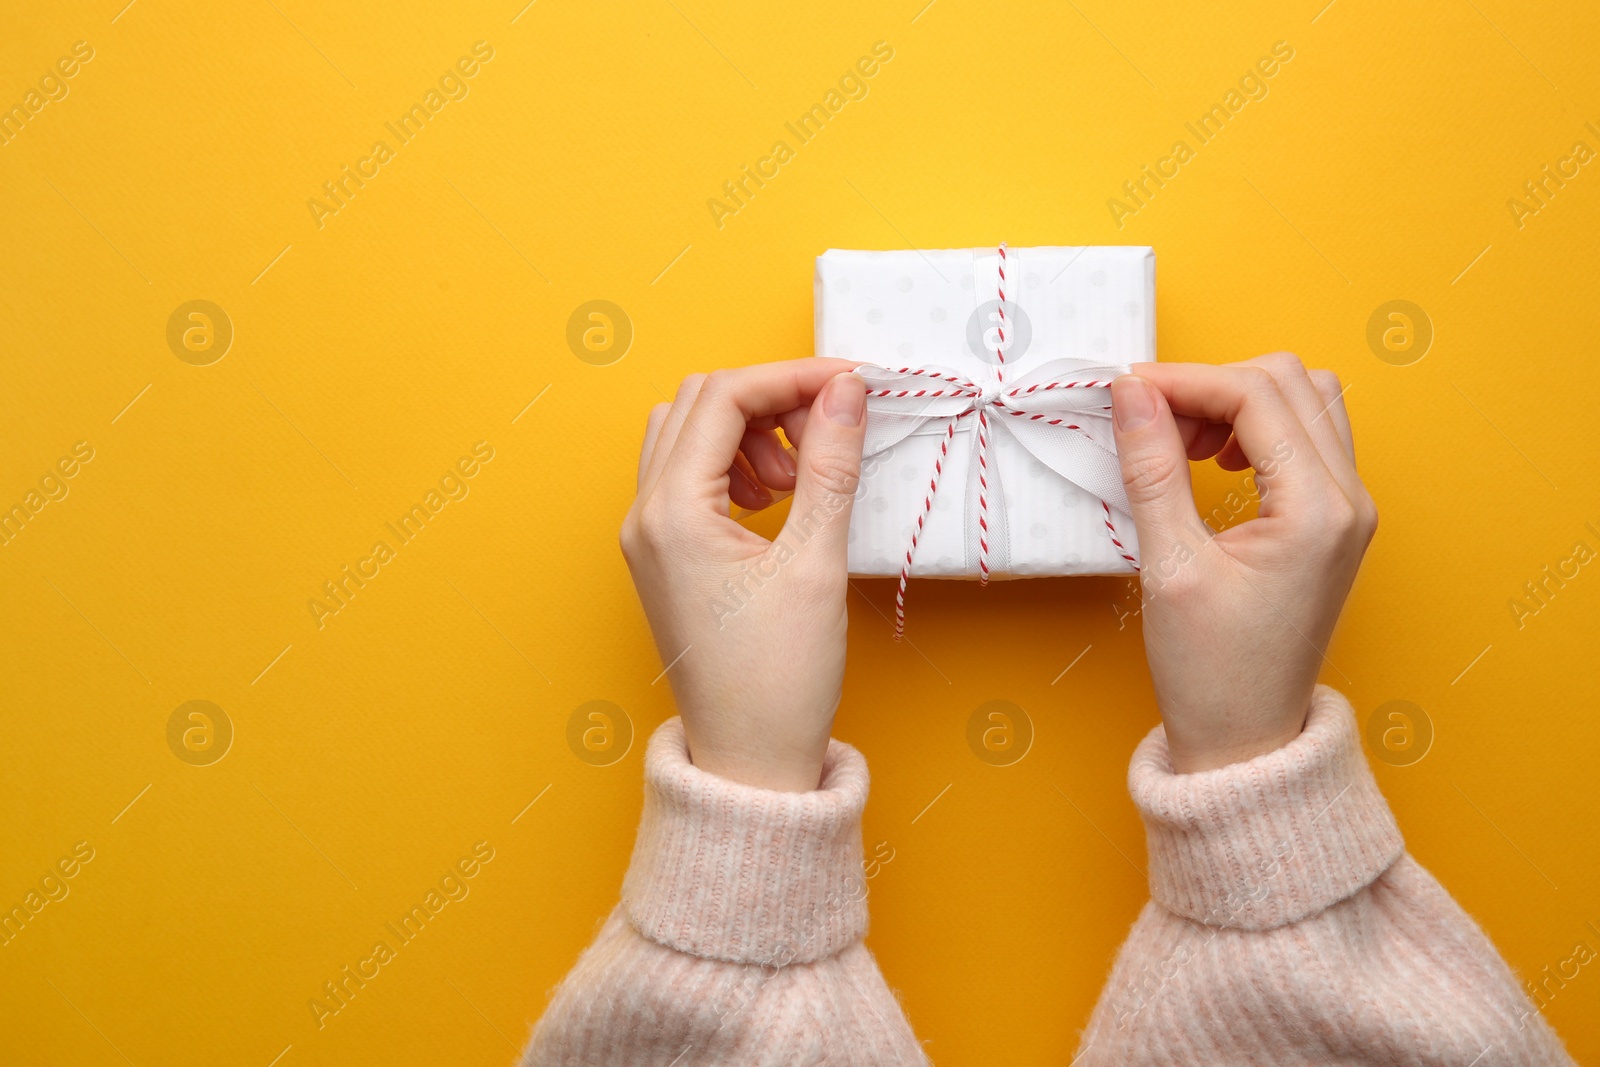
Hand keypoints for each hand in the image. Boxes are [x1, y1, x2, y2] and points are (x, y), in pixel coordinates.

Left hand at [620, 359, 866, 790]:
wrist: (749, 761)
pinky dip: (734, 465)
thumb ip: (829, 466)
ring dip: (749, 432)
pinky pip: (687, 475)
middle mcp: (644, 516)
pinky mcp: (663, 555)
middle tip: (830, 425)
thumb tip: (846, 391)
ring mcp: (646, 536)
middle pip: (699, 404)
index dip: (792, 377)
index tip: (852, 383)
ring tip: (800, 478)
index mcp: (671, 514)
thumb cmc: (778, 681)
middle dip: (770, 399)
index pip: (725, 397)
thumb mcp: (815, 565)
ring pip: (688, 434)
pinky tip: (778, 501)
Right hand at [1107, 354, 1376, 772]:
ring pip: (1303, 400)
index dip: (1185, 381)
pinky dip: (1254, 429)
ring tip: (1179, 445)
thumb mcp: (1170, 567)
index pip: (1257, 395)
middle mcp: (1350, 499)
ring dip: (1236, 402)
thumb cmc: (1212, 673)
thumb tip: (1130, 393)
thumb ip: (1152, 469)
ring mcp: (1348, 509)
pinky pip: (1304, 438)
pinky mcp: (1332, 520)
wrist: (1247, 740)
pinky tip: (1210, 464)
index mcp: (1320, 511)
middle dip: (1210, 386)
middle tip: (1149, 422)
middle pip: (1289, 382)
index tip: (1125, 392)